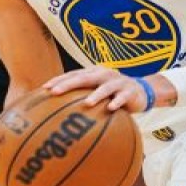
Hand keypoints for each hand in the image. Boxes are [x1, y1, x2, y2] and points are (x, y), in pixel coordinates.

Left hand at [44, 66, 173, 111]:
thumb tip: (56, 112)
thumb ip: (80, 97)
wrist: (140, 91)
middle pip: (84, 78)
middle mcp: (104, 74)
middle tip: (55, 92)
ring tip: (86, 103)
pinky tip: (110, 109)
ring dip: (95, 95)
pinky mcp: (130, 91)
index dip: (59, 80)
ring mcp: (118, 82)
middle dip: (69, 84)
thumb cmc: (112, 95)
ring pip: (105, 88)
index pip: (73, 74)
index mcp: (93, 73)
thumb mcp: (96, 92)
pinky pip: (122, 98)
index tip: (45, 88)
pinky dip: (117, 103)